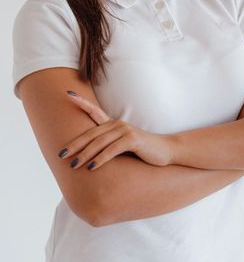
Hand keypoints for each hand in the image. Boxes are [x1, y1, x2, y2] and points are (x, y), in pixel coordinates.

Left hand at [58, 91, 175, 170]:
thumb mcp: (122, 145)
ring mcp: (125, 131)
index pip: (94, 111)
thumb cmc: (142, 150)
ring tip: (73, 165)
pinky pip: (112, 150)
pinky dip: (101, 159)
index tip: (67, 94)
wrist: (165, 150)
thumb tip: (88, 154)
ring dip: (85, 154)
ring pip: (100, 142)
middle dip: (75, 144)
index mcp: (114, 124)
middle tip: (61, 155)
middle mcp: (118, 124)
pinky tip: (92, 167)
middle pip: (92, 133)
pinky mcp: (133, 139)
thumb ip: (108, 145)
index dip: (81, 102)